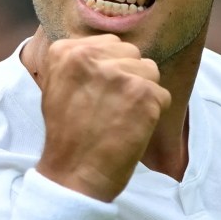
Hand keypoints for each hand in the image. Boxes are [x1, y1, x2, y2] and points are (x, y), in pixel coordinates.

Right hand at [34, 34, 171, 201]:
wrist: (73, 175)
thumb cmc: (67, 135)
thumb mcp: (57, 86)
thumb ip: (82, 61)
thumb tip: (115, 47)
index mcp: (66, 51)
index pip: (110, 43)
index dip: (110, 69)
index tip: (98, 94)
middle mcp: (90, 56)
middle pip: (132, 54)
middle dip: (128, 78)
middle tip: (111, 108)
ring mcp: (118, 74)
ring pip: (150, 72)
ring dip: (143, 94)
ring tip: (121, 118)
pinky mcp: (143, 94)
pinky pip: (163, 95)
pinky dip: (153, 115)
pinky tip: (132, 129)